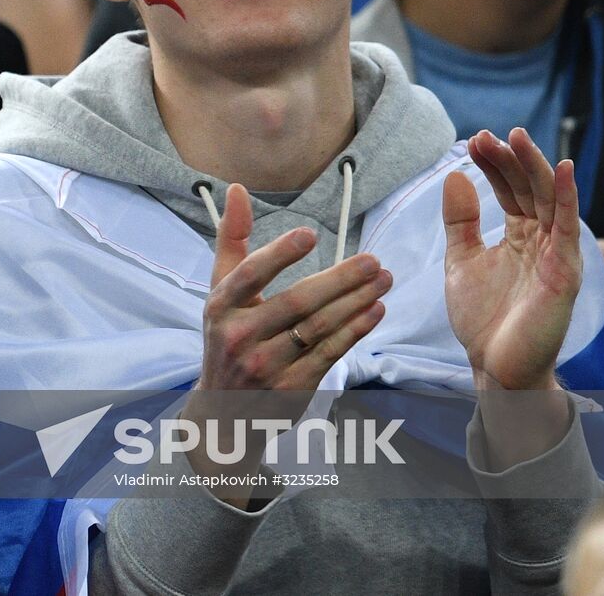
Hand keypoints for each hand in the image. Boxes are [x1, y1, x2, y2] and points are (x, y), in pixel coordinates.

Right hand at [184, 184, 389, 504]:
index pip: (249, 276)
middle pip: (296, 303)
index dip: (279, 254)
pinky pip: (330, 354)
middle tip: (374, 260)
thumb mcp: (220, 290)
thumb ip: (232, 239)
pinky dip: (355, 331)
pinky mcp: (292, 387)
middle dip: (340, 280)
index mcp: (220, 307)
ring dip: (356, 302)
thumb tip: (237, 189)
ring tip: (384, 279)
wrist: (224, 414)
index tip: (310, 234)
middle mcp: (239, 337)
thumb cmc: (226, 337)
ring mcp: (266, 365)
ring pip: (318, 328)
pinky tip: (375, 311)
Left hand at [443, 129, 581, 391]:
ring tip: (516, 138)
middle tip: (487, 136)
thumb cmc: (483, 318)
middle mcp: (541, 240)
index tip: (473, 142)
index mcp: (519, 236)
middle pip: (529, 189)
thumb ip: (460, 221)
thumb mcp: (461, 260)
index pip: (510, 190)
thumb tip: (455, 176)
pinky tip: (561, 170)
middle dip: (510, 160)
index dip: (494, 165)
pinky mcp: (564, 271)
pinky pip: (568, 228)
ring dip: (534, 167)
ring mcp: (555, 254)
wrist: (493, 365)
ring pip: (550, 200)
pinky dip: (566, 197)